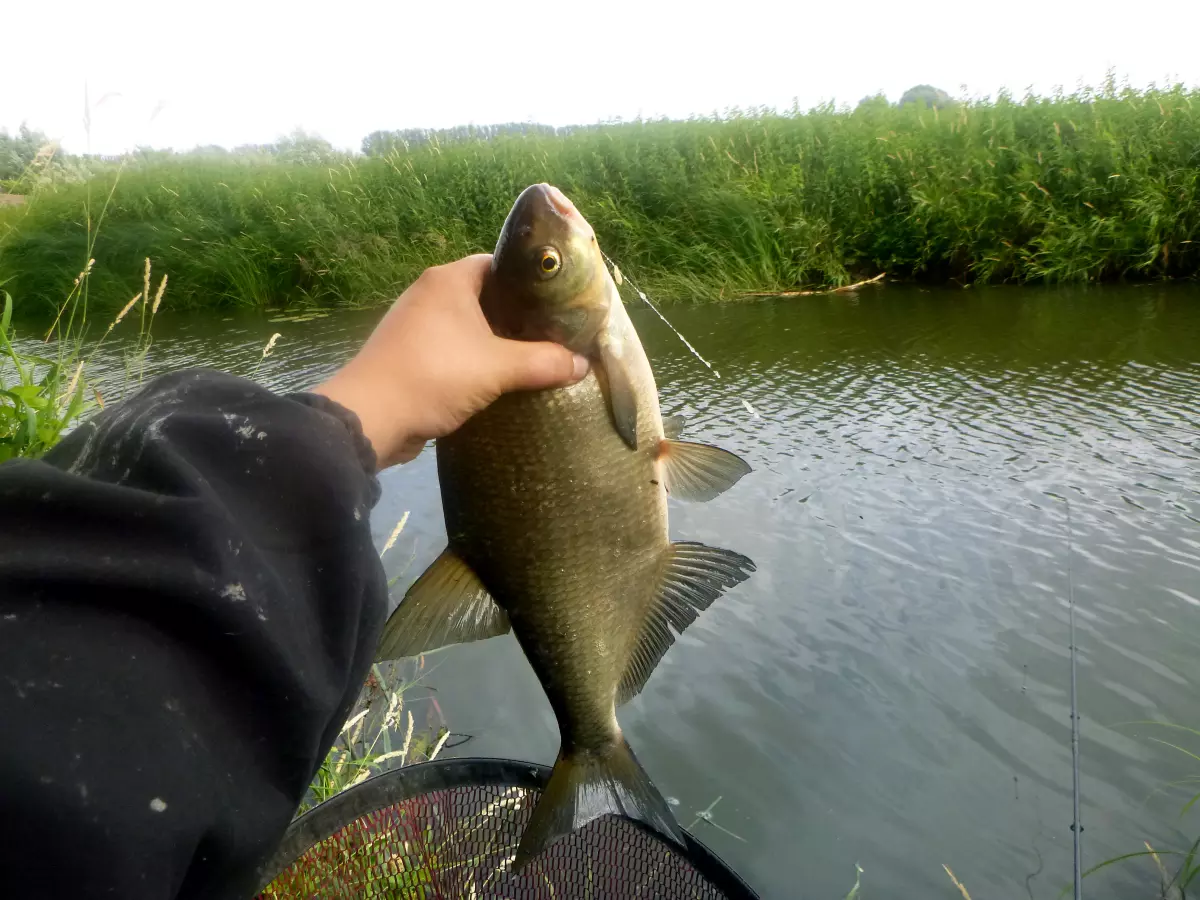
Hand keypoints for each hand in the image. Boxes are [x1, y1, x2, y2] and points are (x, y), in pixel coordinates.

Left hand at [313, 254, 587, 468]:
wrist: (370, 417)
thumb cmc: (434, 376)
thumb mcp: (498, 368)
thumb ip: (544, 362)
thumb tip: (583, 363)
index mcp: (450, 280)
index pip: (499, 264)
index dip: (531, 281)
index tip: (559, 303)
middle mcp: (430, 293)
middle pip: (487, 296)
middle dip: (519, 316)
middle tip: (555, 334)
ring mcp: (416, 324)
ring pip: (469, 325)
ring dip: (497, 341)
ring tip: (534, 358)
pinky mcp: (409, 354)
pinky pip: (453, 349)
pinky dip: (475, 360)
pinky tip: (499, 380)